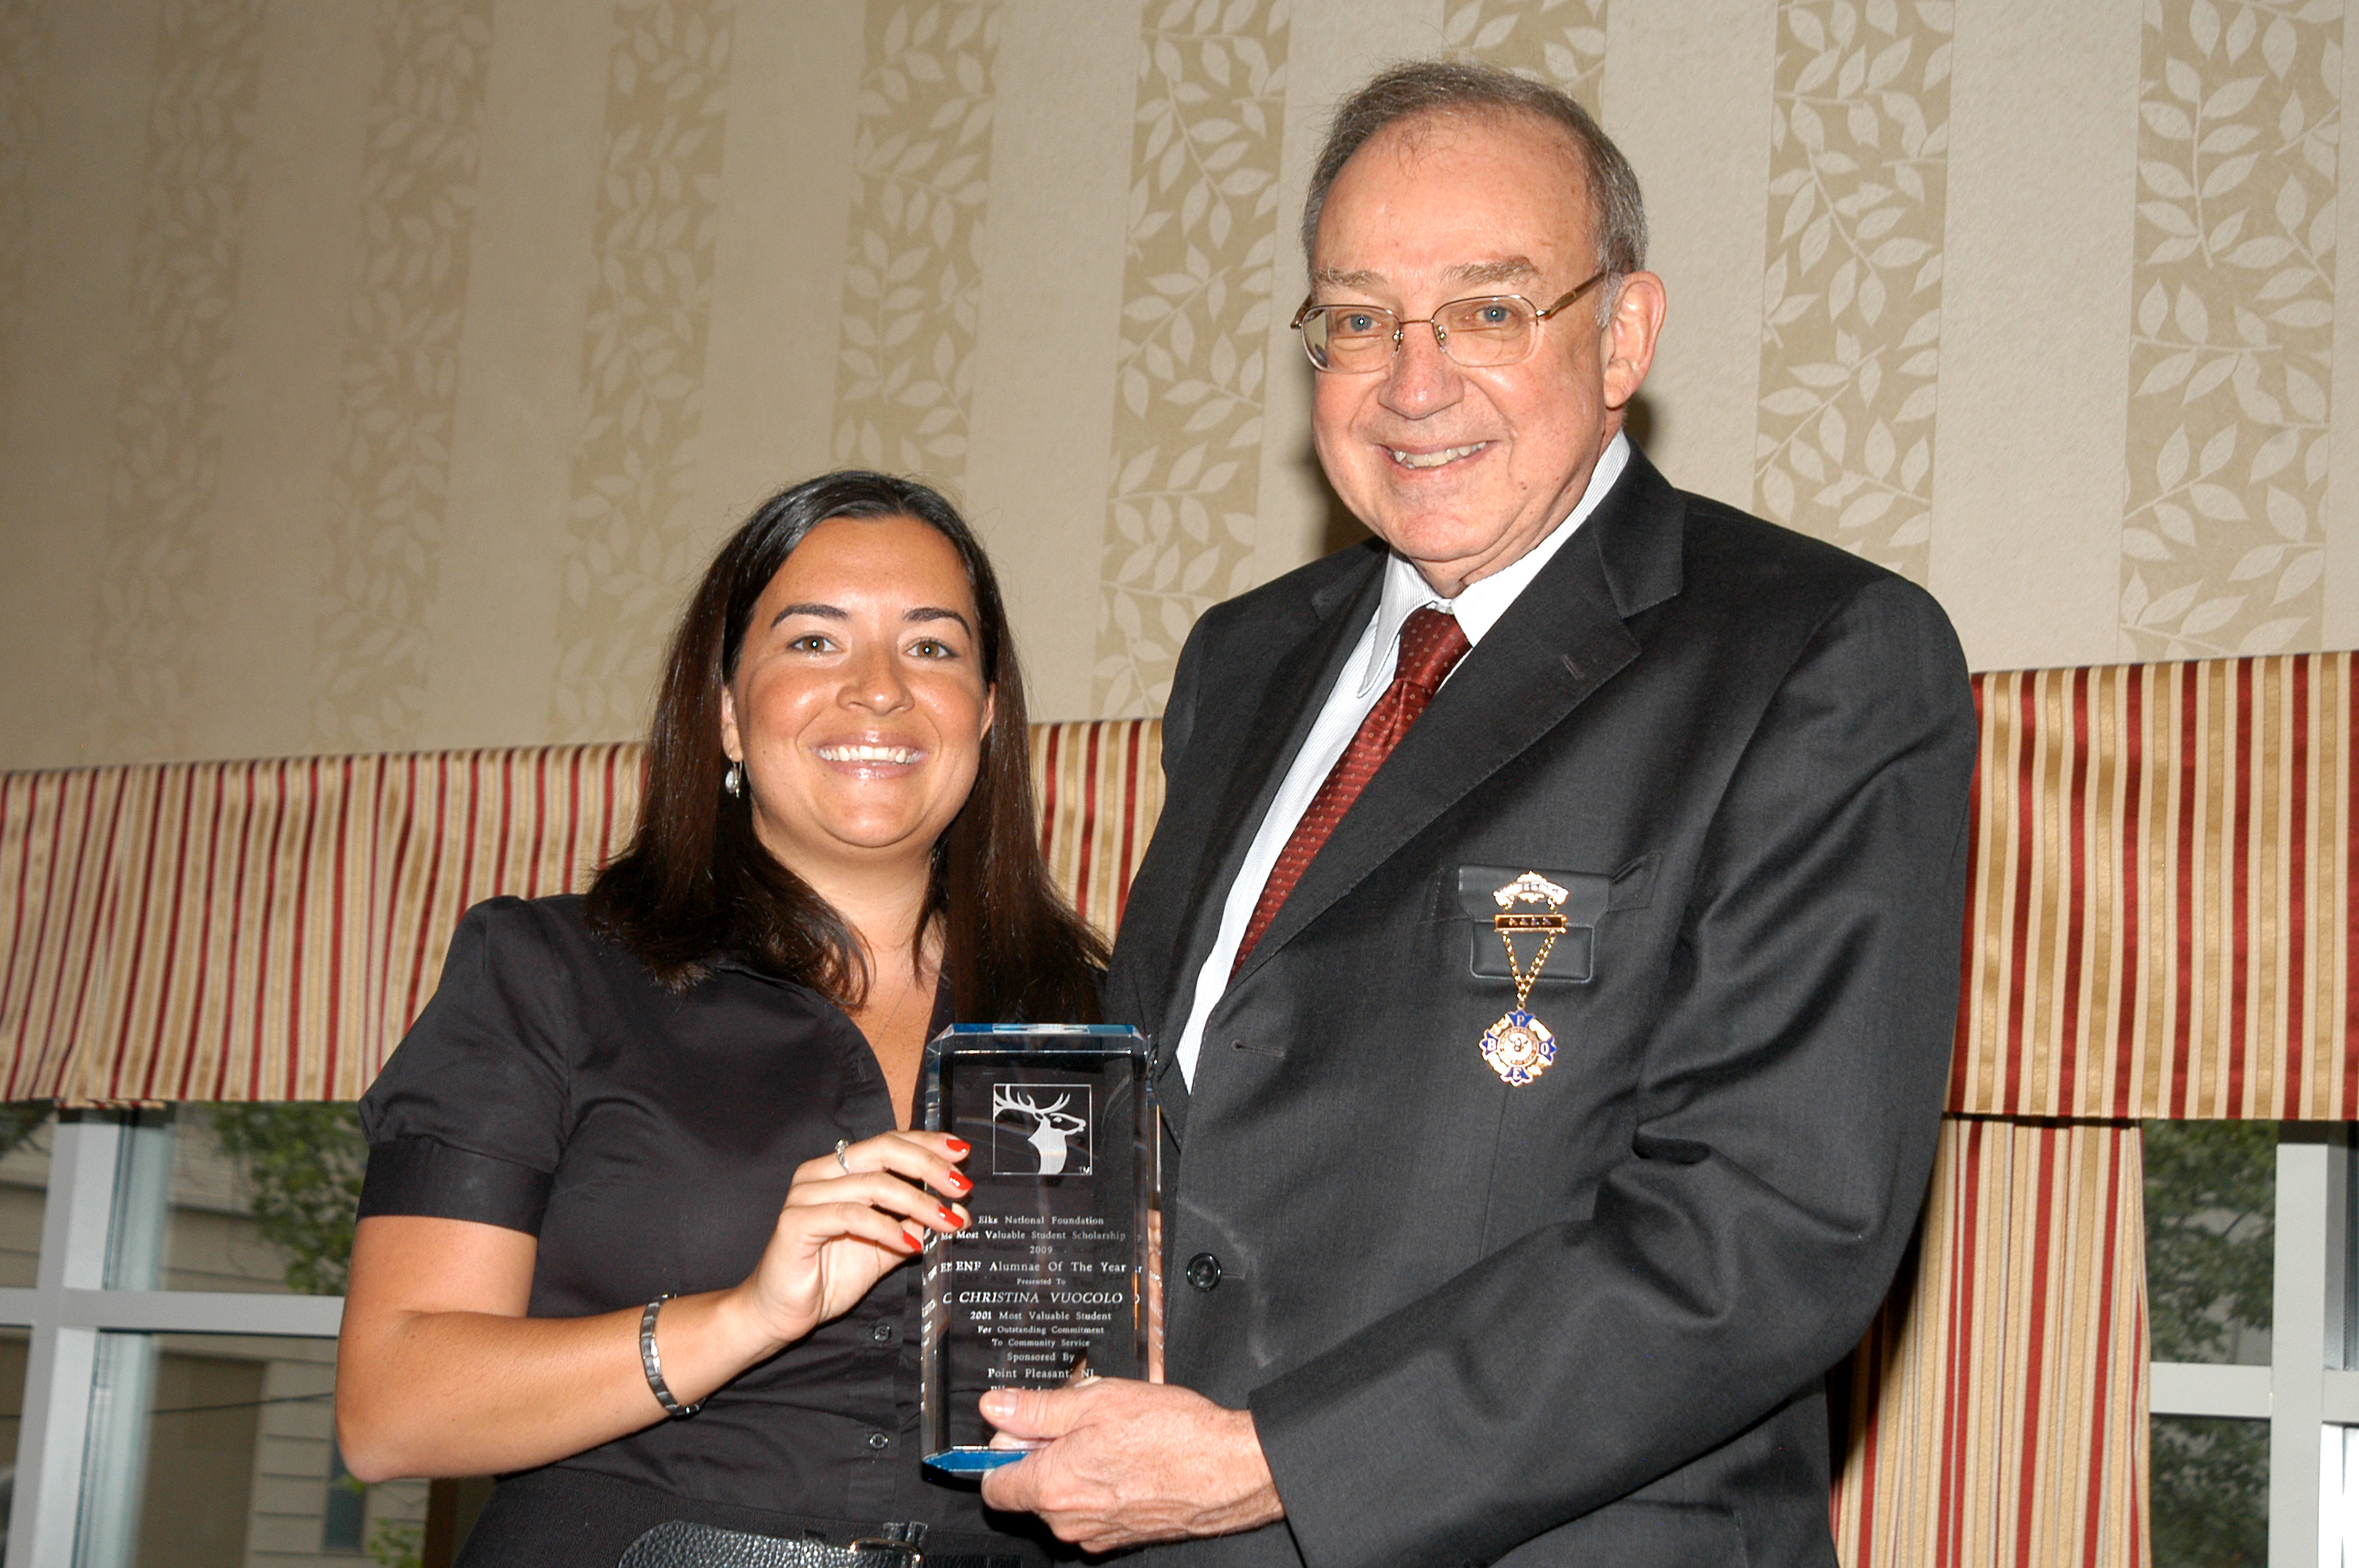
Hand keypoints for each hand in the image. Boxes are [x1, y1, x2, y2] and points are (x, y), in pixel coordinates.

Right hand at [736, 1131, 970, 1345]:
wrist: (781, 1313)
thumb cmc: (827, 1276)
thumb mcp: (885, 1247)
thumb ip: (916, 1226)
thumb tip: (959, 1213)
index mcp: (838, 1169)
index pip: (889, 1142)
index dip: (927, 1144)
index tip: (962, 1153)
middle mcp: (820, 1173)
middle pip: (884, 1151)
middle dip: (929, 1166)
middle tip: (961, 1187)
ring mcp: (805, 1195)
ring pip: (874, 1183)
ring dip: (918, 1203)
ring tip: (947, 1222)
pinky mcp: (797, 1222)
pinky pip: (851, 1216)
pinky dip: (887, 1228)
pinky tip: (910, 1244)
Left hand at [977, 1378, 1283, 1551]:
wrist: (1229, 1470)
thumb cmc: (1171, 1434)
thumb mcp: (1095, 1401)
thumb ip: (1037, 1408)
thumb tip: (996, 1407)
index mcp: (1051, 1486)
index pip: (992, 1486)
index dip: (1001, 1453)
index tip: (1019, 1430)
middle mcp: (1068, 1520)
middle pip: (1029, 1490)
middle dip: (1044, 1454)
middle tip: (1079, 1420)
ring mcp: (1096, 1533)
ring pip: (1064, 1499)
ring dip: (1074, 1467)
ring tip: (1112, 1434)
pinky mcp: (1122, 1537)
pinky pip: (1093, 1510)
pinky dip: (1101, 1485)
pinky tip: (1129, 1457)